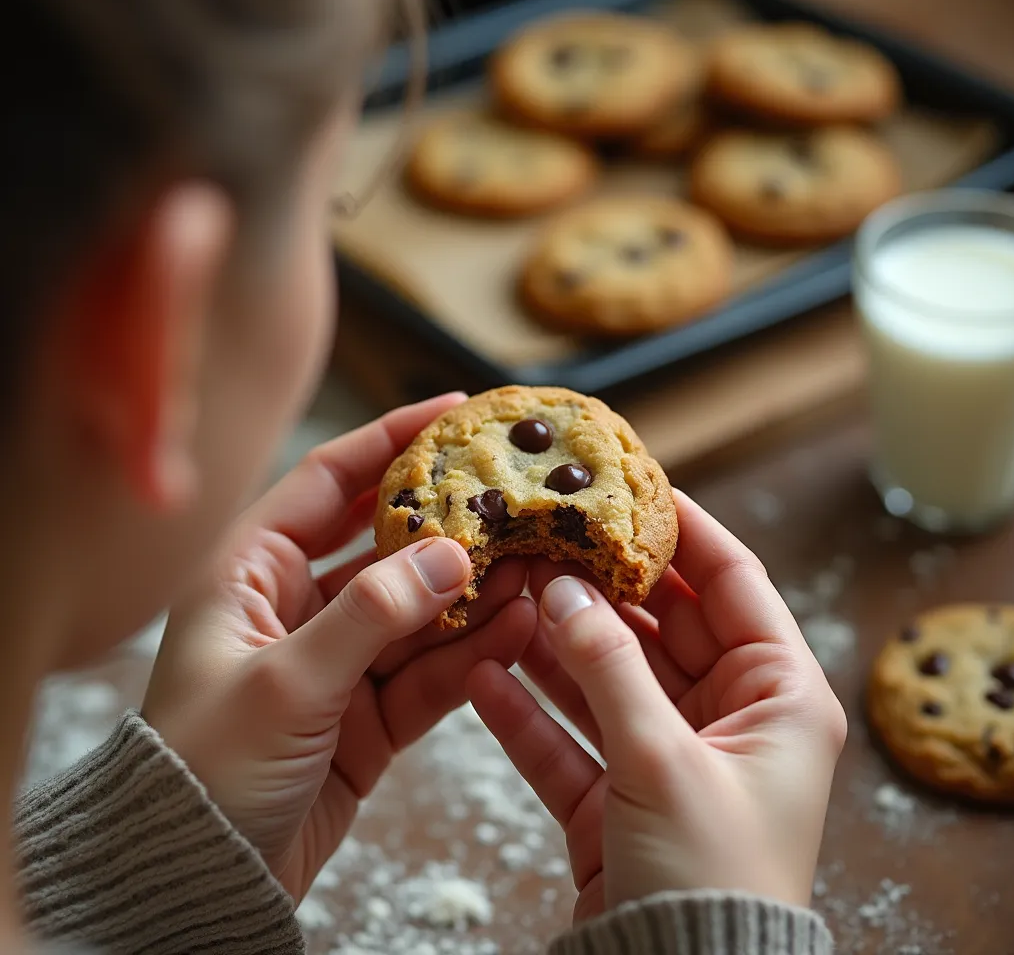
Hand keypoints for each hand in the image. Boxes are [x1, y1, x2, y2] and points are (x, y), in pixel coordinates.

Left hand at [143, 394, 534, 900]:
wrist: (199, 880)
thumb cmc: (206, 768)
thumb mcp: (285, 682)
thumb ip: (371, 613)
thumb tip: (450, 554)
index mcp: (249, 572)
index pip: (326, 481)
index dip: (389, 440)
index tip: (455, 413)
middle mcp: (295, 604)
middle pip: (385, 541)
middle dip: (449, 522)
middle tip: (513, 499)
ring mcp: (337, 659)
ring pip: (418, 609)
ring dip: (474, 593)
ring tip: (535, 571)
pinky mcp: (367, 712)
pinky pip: (427, 668)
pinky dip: (469, 652)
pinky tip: (515, 630)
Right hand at [468, 488, 845, 923]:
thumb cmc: (711, 879)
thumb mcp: (663, 760)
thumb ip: (609, 667)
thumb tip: (564, 590)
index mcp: (780, 697)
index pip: (734, 581)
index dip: (685, 529)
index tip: (635, 485)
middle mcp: (730, 717)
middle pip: (660, 624)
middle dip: (598, 587)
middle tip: (547, 540)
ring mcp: (672, 754)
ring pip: (608, 676)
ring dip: (556, 643)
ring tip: (505, 592)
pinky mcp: (621, 796)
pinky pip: (572, 736)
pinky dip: (530, 711)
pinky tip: (481, 676)